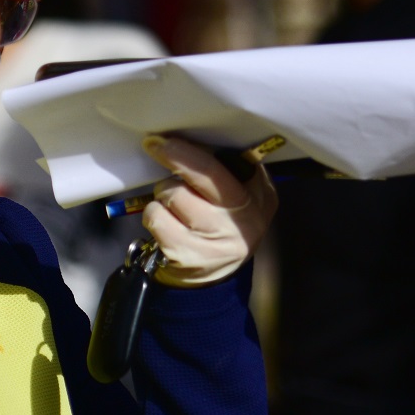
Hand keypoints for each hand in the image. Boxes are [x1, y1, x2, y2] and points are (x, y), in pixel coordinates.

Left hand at [140, 134, 276, 286]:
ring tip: (174, 203)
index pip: (223, 167)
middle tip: (156, 148)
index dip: (188, 152)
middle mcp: (242, 221)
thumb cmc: (226, 222)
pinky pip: (157, 218)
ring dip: (164, 193)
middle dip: (174, 158)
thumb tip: (195, 139)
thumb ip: (233, 167)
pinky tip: (166, 222)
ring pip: (172, 194)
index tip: (165, 140)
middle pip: (198, 178)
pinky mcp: (187, 256)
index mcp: (260, 197)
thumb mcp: (246, 194)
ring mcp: (214, 242)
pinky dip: (154, 214)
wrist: (216, 275)